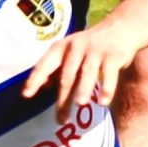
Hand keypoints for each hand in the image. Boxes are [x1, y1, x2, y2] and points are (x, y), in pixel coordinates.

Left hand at [21, 21, 140, 117]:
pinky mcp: (114, 55)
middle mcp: (76, 47)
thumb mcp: (71, 50)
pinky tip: (103, 102)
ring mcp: (96, 51)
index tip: (26, 95)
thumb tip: (42, 86)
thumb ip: (58, 67)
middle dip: (63, 98)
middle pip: (67, 75)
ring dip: (83, 88)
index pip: (46, 64)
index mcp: (62, 48)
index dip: (36, 79)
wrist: (121, 27)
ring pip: (87, 73)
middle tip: (61, 119)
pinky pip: (109, 74)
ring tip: (80, 104)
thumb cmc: (91, 45)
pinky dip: (107, 88)